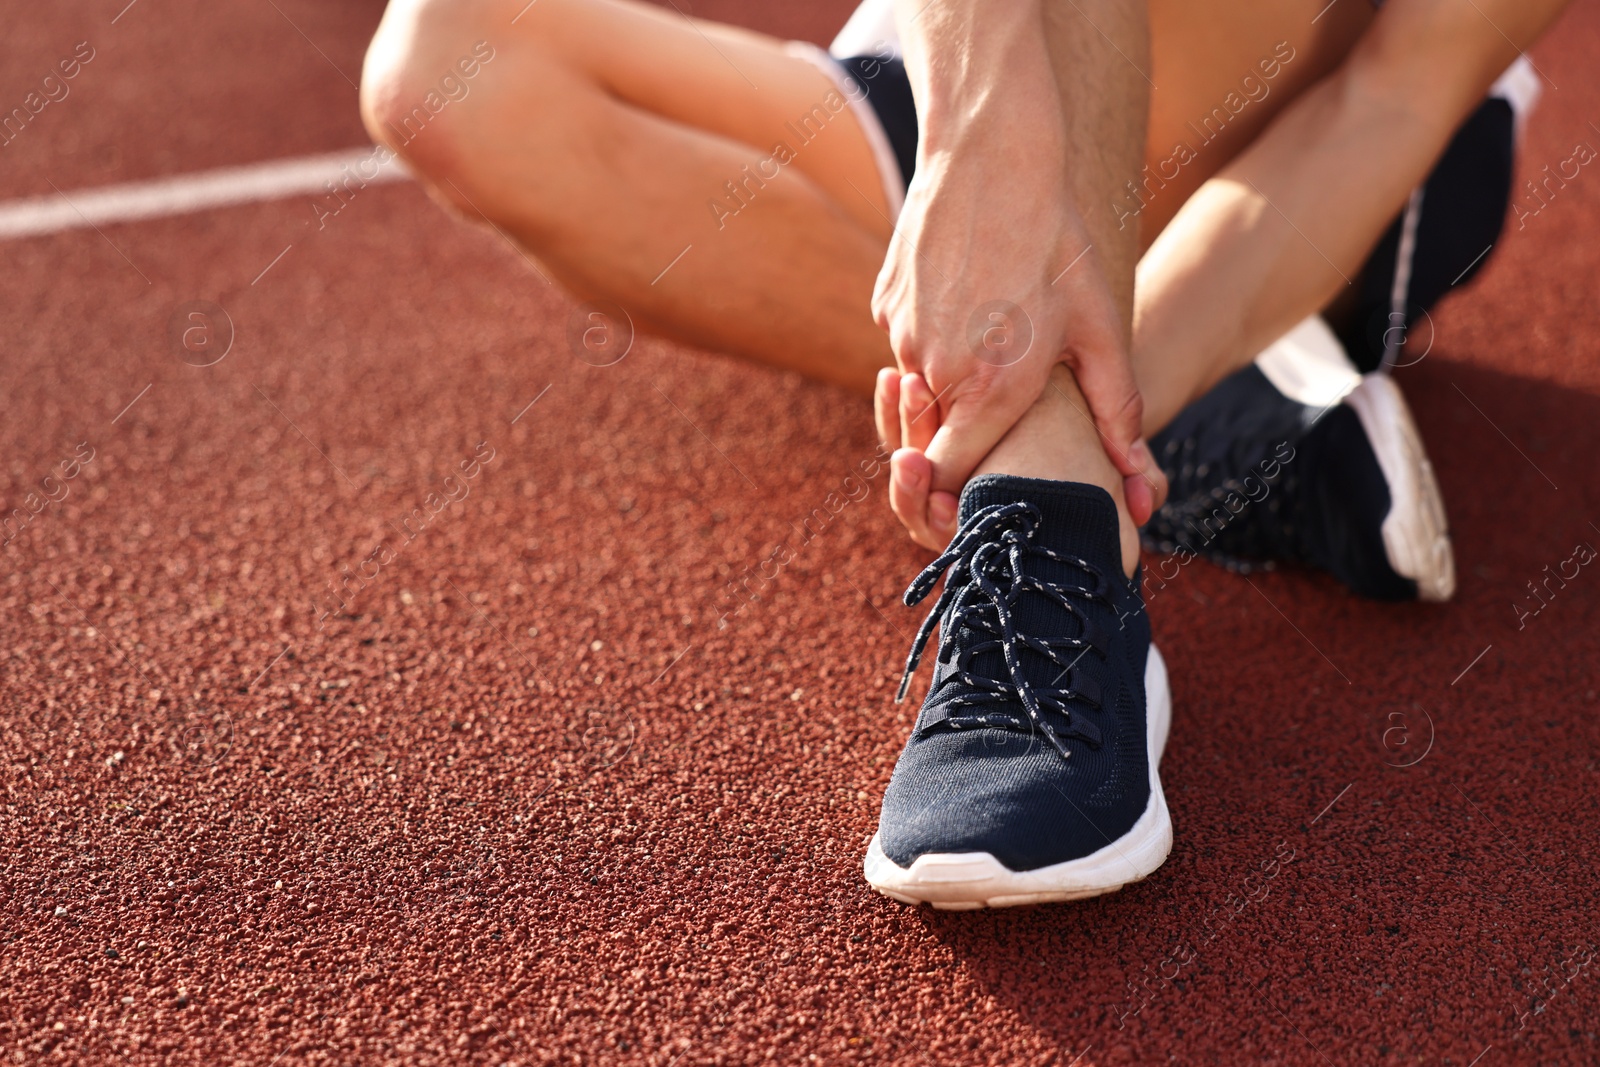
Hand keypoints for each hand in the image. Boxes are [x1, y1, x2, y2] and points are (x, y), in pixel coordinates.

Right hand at [872, 161, 1161, 547]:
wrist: (990, 151)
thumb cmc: (1055, 240)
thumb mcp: (1099, 326)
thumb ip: (1116, 409)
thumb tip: (1143, 484)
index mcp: (992, 389)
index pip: (950, 483)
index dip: (956, 503)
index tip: (977, 498)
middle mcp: (935, 372)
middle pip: (930, 444)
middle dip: (955, 445)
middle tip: (991, 418)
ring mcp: (900, 338)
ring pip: (916, 396)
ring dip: (945, 392)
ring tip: (990, 344)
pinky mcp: (885, 306)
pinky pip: (903, 350)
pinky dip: (929, 347)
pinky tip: (968, 303)